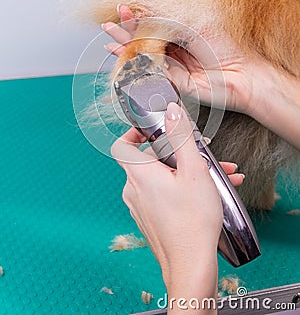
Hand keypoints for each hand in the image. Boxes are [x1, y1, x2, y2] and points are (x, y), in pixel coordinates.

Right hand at [103, 5, 299, 148]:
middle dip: (127, 30)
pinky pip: (150, 70)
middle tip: (111, 22)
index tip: (124, 7)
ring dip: (126, 45)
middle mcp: (176, 47)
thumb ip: (168, 18)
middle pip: (146, 38)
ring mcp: (173, 64)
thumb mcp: (194, 24)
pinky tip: (121, 56)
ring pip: (144, 53)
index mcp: (183, 31)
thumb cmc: (225, 47)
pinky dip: (134, 62)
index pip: (154, 22)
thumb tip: (146, 8)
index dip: (138, 16)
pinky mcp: (172, 80)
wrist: (241, 75)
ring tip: (108, 36)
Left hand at [111, 102, 243, 292]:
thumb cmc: (192, 222)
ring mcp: (140, 207)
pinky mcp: (150, 219)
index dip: (133, 133)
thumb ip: (181, 136)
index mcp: (139, 174)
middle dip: (178, 154)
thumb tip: (171, 111)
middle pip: (149, 160)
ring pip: (161, 178)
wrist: (191, 266)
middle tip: (200, 154)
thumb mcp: (193, 170)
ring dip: (186, 172)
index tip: (151, 130)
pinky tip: (209, 193)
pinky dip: (182, 189)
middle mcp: (134, 190)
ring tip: (217, 175)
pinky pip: (163, 195)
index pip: (121, 145)